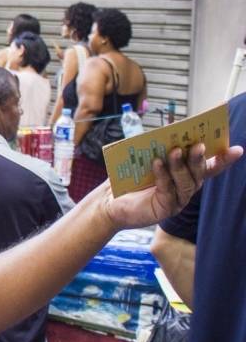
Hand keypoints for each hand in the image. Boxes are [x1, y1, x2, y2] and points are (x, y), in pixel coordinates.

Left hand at [100, 143, 241, 229]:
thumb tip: (168, 133)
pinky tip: (156, 163)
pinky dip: (162, 175)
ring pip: (186, 183)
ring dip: (181, 165)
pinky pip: (167, 190)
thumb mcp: (144, 160)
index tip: (237, 149)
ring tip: (174, 151)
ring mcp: (177, 201)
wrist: (109, 202)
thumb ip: (158, 149)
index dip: (223, 159)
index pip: (209, 167)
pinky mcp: (164, 209)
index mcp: (185, 176)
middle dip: (199, 158)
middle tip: (198, 144)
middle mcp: (185, 189)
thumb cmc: (129, 179)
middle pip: (199, 173)